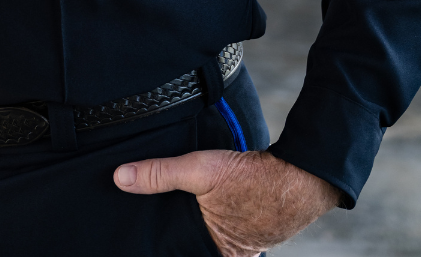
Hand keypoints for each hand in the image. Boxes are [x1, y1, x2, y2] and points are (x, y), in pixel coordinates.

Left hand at [114, 148, 340, 256]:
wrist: (299, 178)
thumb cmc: (253, 180)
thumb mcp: (200, 171)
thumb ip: (160, 175)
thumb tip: (120, 178)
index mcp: (212, 255)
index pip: (175, 254)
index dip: (160, 247)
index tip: (140, 242)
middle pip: (186, 250)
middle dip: (170, 239)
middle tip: (148, 227)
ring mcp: (237, 249)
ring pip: (200, 243)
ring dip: (186, 231)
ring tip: (168, 217)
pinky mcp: (244, 235)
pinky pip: (215, 235)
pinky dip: (202, 224)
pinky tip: (193, 210)